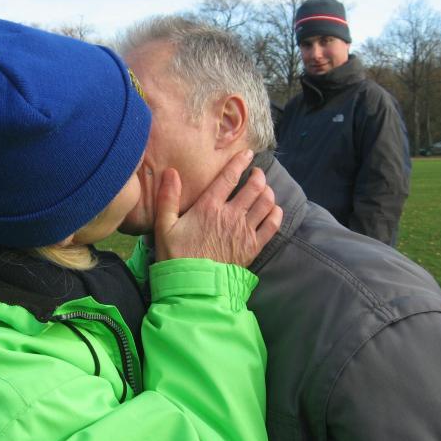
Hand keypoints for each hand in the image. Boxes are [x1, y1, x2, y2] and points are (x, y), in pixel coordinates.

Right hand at [154, 149, 281, 264]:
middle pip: (255, 187)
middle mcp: (231, 215)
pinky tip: (273, 210)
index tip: (248, 153)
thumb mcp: (164, 226)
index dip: (241, 162)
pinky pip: (273, 225)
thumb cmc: (176, 257)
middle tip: (257, 174)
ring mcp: (244, 231)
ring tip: (265, 190)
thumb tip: (171, 172)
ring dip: (268, 192)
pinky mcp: (253, 247)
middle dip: (259, 176)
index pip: (230, 177)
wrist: (193, 287)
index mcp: (209, 207)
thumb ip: (167, 198)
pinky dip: (276, 213)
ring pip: (266, 203)